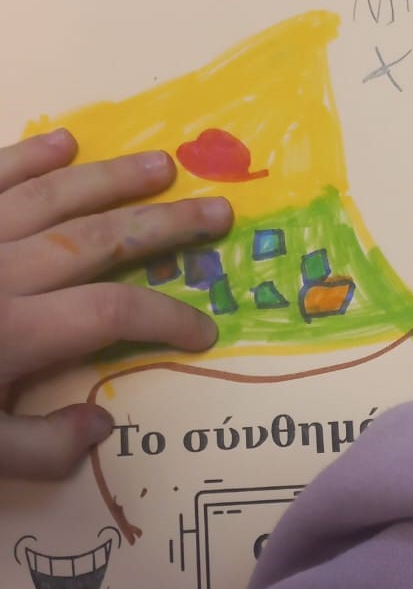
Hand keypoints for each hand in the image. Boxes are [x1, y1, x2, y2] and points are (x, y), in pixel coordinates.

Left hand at [0, 129, 232, 478]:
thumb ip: (37, 448)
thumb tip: (101, 424)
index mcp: (10, 335)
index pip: (112, 316)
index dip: (167, 319)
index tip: (203, 332)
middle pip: (96, 240)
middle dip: (162, 226)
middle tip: (217, 212)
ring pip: (52, 196)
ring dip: (112, 179)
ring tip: (163, 165)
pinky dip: (26, 156)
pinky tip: (64, 141)